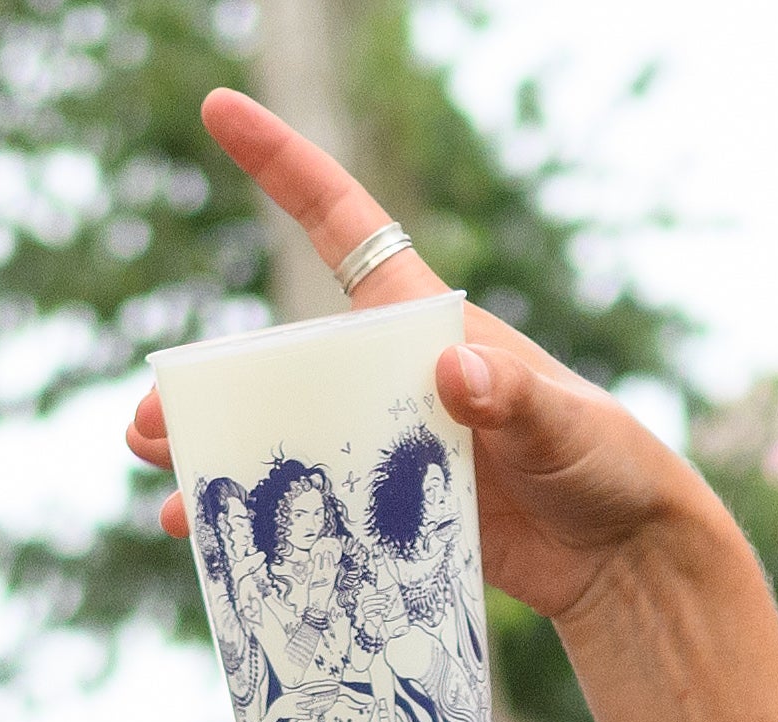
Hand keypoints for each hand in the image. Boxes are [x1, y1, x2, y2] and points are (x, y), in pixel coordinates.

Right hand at [115, 98, 736, 652]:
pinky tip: (198, 534)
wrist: (623, 555)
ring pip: (281, 431)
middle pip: (282, 357)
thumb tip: (456, 373)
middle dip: (212, 379)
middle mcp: (393, 375)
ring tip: (159, 467)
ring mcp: (386, 443)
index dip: (282, 165)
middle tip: (153, 417)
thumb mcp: (565, 424)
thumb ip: (514, 398)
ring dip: (215, 446)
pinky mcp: (390, 512)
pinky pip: (306, 509)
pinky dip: (253, 519)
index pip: (343, 226)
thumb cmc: (607, 464)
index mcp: (427, 324)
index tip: (222, 110)